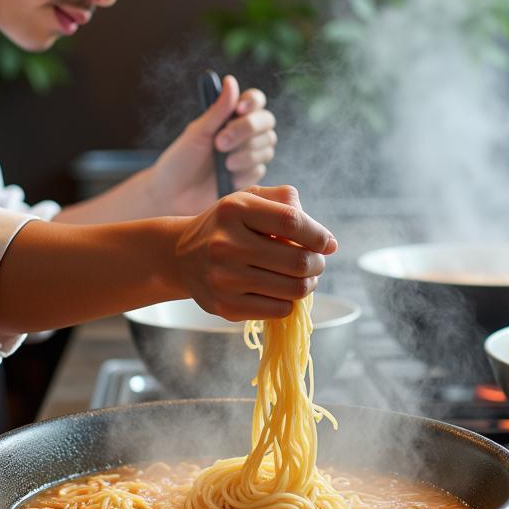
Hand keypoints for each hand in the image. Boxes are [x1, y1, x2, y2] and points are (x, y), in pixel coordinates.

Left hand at [147, 75, 277, 216]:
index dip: (252, 103)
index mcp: (231, 117)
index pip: (255, 101)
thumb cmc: (182, 160)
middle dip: (245, 131)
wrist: (174, 195)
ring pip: (266, 146)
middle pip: (266, 122)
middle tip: (220, 143)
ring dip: (244, 154)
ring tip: (223, 165)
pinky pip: (260, 169)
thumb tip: (230, 80)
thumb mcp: (197, 132)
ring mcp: (250, 154)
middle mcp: (245, 133)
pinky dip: (244, 173)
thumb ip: (218, 110)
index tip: (239, 109)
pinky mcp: (251, 176)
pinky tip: (227, 178)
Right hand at [174, 185, 337, 320]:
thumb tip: (324, 239)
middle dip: (317, 264)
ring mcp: (224, 278)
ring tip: (302, 277)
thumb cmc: (226, 225)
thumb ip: (285, 200)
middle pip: (298, 261)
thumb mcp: (248, 198)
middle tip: (315, 263)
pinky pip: (279, 310)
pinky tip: (279, 291)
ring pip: (293, 289)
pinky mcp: (225, 306)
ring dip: (307, 284)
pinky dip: (288, 302)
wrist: (180, 256)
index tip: (328, 244)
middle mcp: (226, 244)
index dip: (318, 235)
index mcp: (235, 210)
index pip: (292, 222)